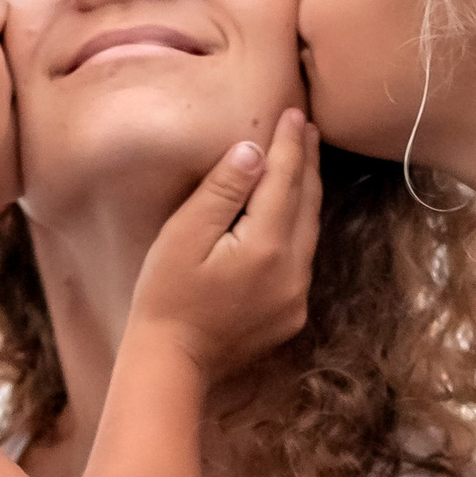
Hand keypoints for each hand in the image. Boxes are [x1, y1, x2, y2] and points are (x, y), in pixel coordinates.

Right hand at [129, 110, 321, 378]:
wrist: (173, 363)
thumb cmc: (166, 296)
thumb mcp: (184, 235)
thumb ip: (222, 191)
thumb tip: (254, 150)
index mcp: (267, 244)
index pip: (285, 179)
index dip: (290, 143)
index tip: (296, 114)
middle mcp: (293, 270)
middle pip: (307, 203)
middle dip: (307, 162)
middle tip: (308, 128)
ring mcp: (297, 296)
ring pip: (309, 231)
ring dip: (306, 195)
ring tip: (303, 163)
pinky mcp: (291, 314)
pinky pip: (302, 260)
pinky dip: (299, 229)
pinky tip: (290, 217)